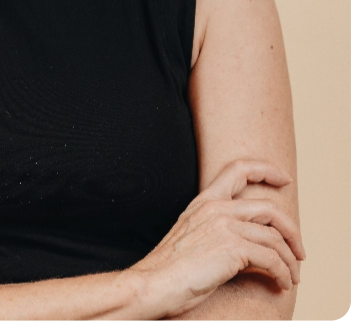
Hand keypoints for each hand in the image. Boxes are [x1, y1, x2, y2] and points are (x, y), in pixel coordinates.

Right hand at [128, 160, 305, 318]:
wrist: (154, 283)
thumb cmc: (170, 267)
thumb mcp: (193, 236)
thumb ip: (217, 229)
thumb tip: (247, 244)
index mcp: (204, 201)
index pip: (238, 169)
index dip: (265, 170)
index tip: (283, 178)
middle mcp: (216, 208)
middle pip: (269, 208)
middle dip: (291, 230)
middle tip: (299, 250)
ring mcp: (224, 226)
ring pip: (275, 237)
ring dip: (290, 260)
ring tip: (292, 276)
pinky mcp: (232, 248)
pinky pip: (272, 258)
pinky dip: (283, 273)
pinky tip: (282, 283)